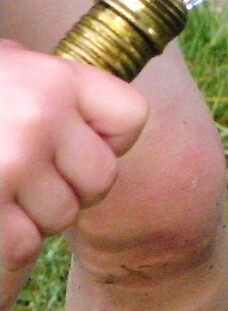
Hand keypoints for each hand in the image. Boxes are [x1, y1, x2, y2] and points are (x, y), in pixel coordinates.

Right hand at [0, 39, 147, 306]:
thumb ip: (56, 92)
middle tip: (38, 176)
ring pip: (62, 216)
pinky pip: (22, 244)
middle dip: (73, 187)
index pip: (131, 118)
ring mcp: (12, 162)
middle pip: (102, 178)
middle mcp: (41, 117)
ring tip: (7, 188)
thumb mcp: (15, 66)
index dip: (110, 139)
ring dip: (37, 215)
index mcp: (56, 78)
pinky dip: (9, 239)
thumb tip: (98, 128)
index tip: (79, 140)